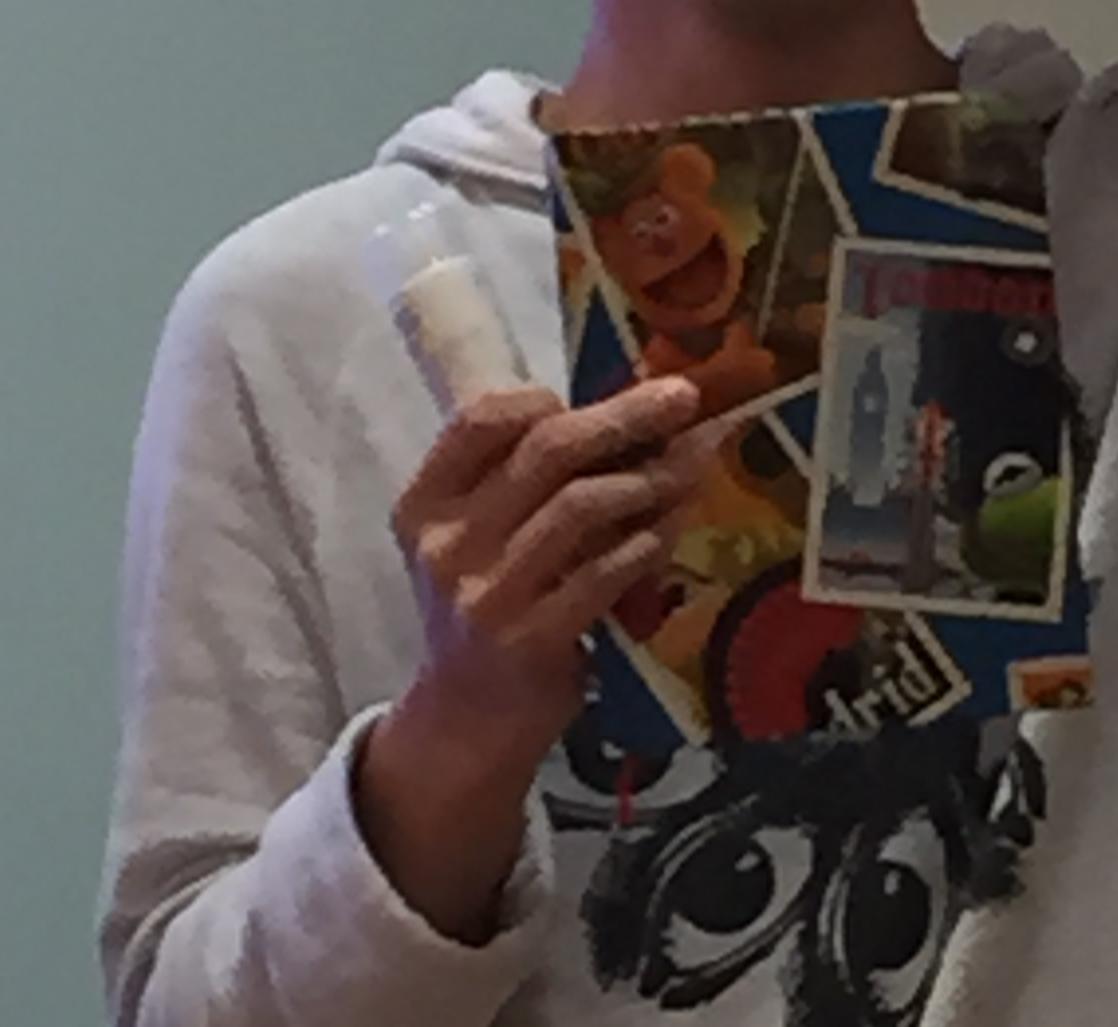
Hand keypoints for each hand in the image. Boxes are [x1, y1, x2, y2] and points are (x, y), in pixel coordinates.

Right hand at [393, 377, 714, 748]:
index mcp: (425, 502)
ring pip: (581, 505)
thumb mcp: (479, 535)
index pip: (480, 418)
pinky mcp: (528, 640)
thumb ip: (525, 477)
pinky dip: (648, 541)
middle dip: (626, 416)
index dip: (546, 399)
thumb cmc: (489, 603)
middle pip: (547, 450)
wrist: (468, 720)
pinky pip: (604, 573)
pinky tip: (675, 525)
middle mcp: (447, 542)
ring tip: (692, 465)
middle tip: (685, 397)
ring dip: (649, 478)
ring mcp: (485, 594)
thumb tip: (632, 407)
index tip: (597, 399)